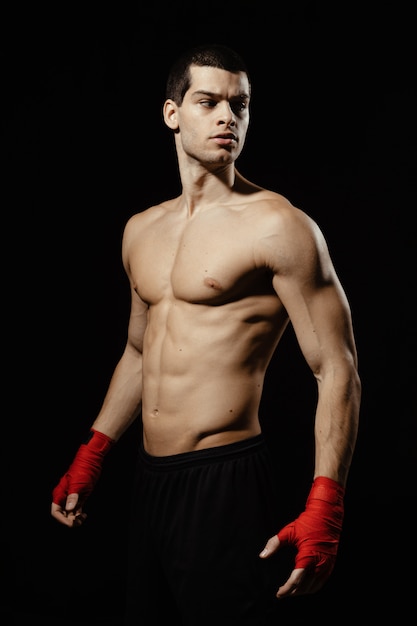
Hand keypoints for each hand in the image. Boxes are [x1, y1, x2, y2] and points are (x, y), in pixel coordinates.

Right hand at [51, 429, 113, 527]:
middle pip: (62, 514)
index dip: (62, 520)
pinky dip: (79, 514)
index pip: (56, 512)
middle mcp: (64, 497)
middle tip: (78, 521)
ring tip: (83, 518)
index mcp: (59, 494)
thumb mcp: (77, 484)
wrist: (90, 461)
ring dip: (75, 519)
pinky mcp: (79, 497)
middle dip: (69, 520)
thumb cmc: (82, 470)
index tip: (70, 523)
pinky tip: (85, 515)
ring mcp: (72, 497)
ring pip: (70, 514)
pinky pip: (77, 509)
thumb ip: (72, 497)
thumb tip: (69, 510)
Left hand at [259, 476, 344, 597]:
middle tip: (282, 592)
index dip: (286, 590)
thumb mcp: (288, 532)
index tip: (278, 593)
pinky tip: (304, 585)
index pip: (296, 581)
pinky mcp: (331, 564)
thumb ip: (274, 544)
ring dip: (302, 592)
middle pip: (304, 588)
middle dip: (292, 592)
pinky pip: (321, 582)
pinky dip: (312, 587)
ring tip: (291, 590)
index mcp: (308, 557)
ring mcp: (327, 565)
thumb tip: (262, 556)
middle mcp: (319, 564)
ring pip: (313, 588)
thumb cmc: (307, 522)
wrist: (327, 515)